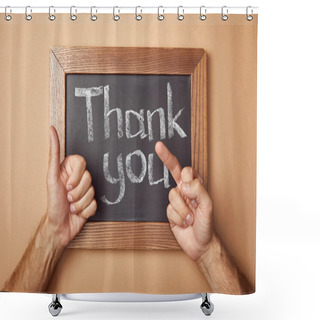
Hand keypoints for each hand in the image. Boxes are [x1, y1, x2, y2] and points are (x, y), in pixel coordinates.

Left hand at [45, 126, 96, 247]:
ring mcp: (85, 191)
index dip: (77, 175)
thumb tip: (51, 130)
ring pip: (93, 192)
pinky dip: (86, 210)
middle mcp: (78, 179)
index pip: (81, 162)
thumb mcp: (52, 176)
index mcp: (69, 170)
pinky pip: (96, 204)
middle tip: (68, 197)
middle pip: (89, 178)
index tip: (68, 184)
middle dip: (77, 192)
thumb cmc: (53, 203)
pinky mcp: (91, 203)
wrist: (59, 226)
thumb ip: (54, 153)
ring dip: (80, 203)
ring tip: (71, 206)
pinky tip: (78, 212)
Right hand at [155, 141, 213, 261]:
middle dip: (166, 158)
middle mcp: (185, 191)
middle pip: (174, 172)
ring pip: (171, 196)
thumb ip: (198, 191)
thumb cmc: (207, 225)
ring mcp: (177, 201)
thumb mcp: (208, 206)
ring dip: (182, 210)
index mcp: (196, 186)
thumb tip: (184, 183)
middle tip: (158, 146)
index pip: (186, 171)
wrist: (200, 244)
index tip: (173, 164)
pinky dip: (177, 218)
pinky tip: (184, 223)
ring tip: (190, 218)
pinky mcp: (170, 212)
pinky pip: (168, 210)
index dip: (185, 175)